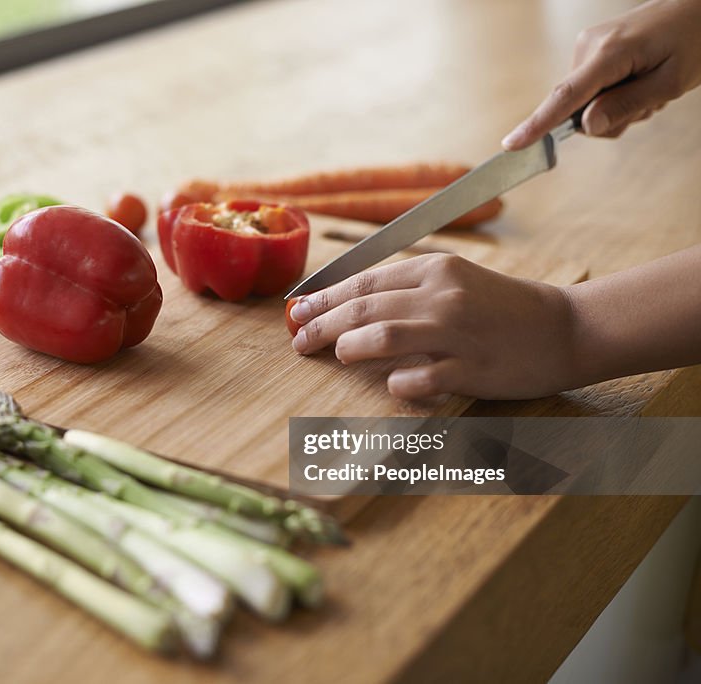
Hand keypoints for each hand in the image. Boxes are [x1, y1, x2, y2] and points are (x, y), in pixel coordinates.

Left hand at [288, 254, 578, 399]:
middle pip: (364, 308)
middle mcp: (443, 296)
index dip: (324, 298)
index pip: (364, 281)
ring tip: (338, 354)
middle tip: (299, 340)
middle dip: (322, 325)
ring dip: (351, 346)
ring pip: (384, 335)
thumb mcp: (455, 281)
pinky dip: (399, 382)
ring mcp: (458, 333)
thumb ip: (407, 289)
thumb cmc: (502, 308)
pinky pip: (422, 377)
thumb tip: (347, 304)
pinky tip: (391, 384)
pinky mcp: (474, 369)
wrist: (566, 328)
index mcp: (435, 269)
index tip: (297, 311)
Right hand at [502, 0, 700, 149]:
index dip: (538, 124)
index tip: (511, 144)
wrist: (697, 7)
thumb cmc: (694, 39)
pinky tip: (639, 80)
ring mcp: (587, 46)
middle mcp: (589, 46)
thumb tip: (586, 126)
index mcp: (610, 52)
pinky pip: (591, 89)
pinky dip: (614, 95)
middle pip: (578, 108)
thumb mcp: (672, 82)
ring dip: (616, 107)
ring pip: (585, 103)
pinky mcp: (591, 49)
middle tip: (649, 106)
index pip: (566, 96)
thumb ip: (627, 105)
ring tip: (649, 89)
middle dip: (610, 118)